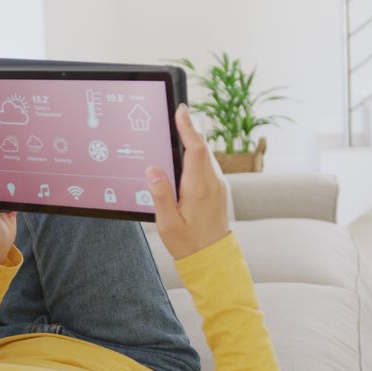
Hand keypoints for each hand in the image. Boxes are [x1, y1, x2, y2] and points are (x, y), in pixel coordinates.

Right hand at [145, 104, 229, 259]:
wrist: (213, 260)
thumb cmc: (188, 244)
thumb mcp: (167, 223)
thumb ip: (160, 195)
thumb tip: (153, 170)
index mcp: (199, 188)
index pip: (196, 149)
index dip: (188, 127)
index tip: (181, 110)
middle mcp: (213, 183)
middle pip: (203, 147)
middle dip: (190, 128)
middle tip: (177, 112)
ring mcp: (218, 185)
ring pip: (206, 155)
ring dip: (194, 141)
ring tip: (178, 128)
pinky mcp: (218, 190)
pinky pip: (208, 165)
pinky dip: (197, 154)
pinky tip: (185, 155)